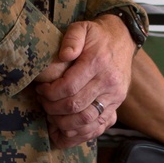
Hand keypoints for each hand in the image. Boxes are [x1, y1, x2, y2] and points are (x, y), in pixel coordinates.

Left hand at [35, 14, 135, 146]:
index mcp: (98, 61)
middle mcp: (109, 81)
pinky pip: (98, 128)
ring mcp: (115, 96)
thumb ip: (71, 38)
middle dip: (52, 109)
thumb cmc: (97, 35)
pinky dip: (79, 135)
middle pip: (75, 106)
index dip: (49, 93)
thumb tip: (64, 55)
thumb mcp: (82, 27)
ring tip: (52, 116)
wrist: (123, 39)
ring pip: (86, 121)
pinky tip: (65, 131)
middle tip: (43, 102)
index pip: (69, 87)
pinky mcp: (117, 105)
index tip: (41, 89)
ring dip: (63, 124)